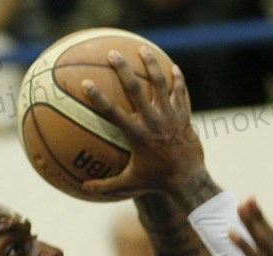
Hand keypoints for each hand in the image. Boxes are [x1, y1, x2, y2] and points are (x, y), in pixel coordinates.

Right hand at [78, 47, 204, 200]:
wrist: (188, 179)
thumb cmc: (156, 182)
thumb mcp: (129, 183)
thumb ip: (106, 186)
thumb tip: (84, 187)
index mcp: (136, 134)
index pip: (112, 112)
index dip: (98, 97)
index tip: (86, 83)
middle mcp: (152, 121)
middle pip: (135, 89)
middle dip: (123, 69)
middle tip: (112, 54)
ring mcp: (169, 116)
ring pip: (160, 83)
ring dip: (151, 65)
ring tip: (143, 50)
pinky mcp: (183, 115)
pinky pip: (180, 92)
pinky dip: (177, 79)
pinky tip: (173, 68)